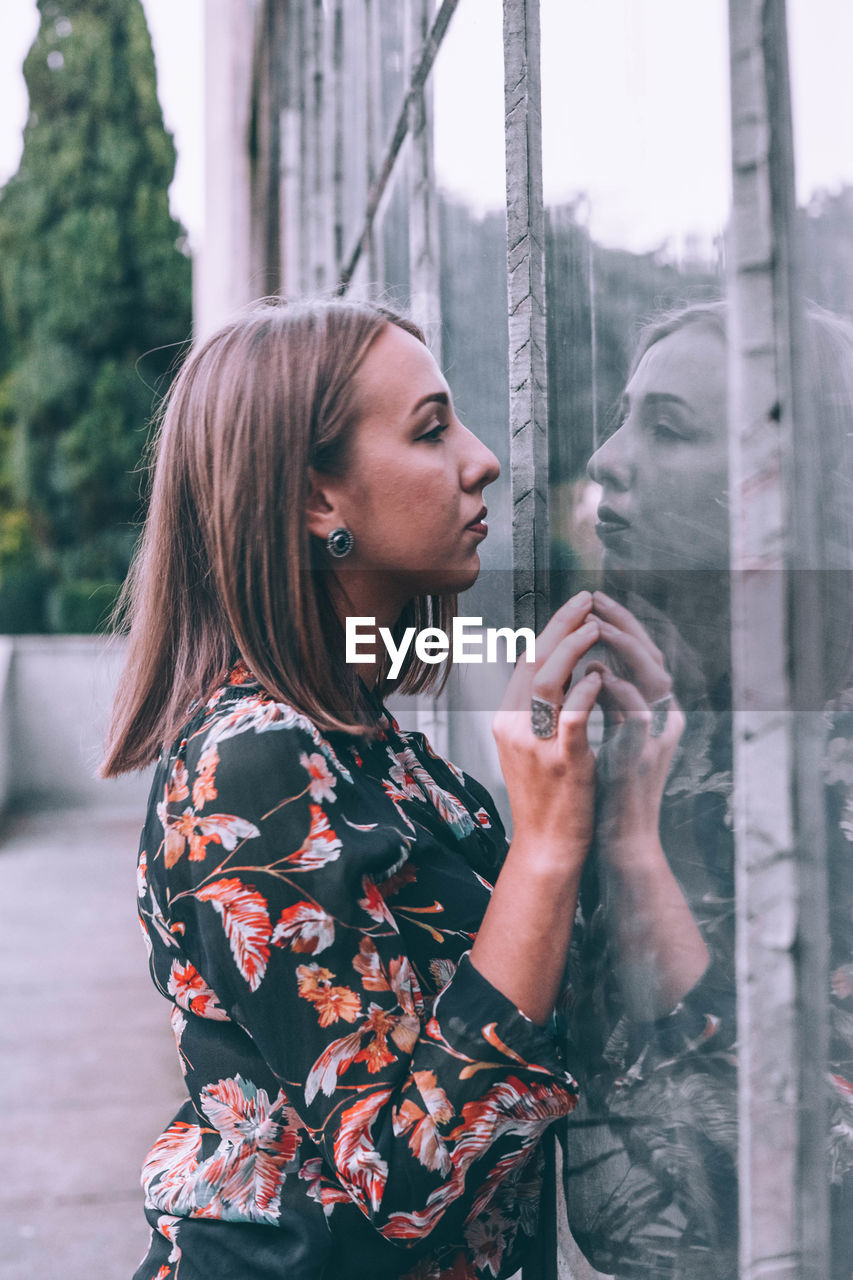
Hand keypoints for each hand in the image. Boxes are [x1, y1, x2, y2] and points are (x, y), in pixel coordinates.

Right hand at [492, 591, 602, 866]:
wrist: (547, 847)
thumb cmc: (546, 798)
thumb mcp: (530, 747)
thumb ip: (539, 710)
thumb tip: (562, 670)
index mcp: (506, 720)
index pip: (525, 662)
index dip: (549, 630)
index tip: (573, 608)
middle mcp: (514, 727)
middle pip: (532, 661)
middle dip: (561, 626)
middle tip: (585, 600)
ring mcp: (535, 744)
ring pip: (547, 681)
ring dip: (572, 649)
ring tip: (595, 627)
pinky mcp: (562, 761)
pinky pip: (571, 715)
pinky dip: (586, 689)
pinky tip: (601, 674)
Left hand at [589, 591, 684, 848]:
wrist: (615, 839)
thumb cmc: (601, 789)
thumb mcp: (602, 735)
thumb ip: (596, 701)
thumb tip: (579, 662)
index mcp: (651, 712)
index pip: (640, 655)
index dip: (619, 625)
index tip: (590, 602)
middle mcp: (662, 719)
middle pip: (652, 657)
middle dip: (623, 623)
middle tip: (594, 599)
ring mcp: (658, 737)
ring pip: (653, 677)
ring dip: (624, 648)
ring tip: (596, 626)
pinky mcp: (644, 755)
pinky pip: (637, 713)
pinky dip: (617, 689)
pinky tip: (595, 674)